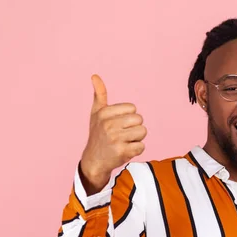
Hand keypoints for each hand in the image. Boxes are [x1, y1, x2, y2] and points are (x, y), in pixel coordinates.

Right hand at [79, 74, 146, 193]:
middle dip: (135, 128)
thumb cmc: (98, 134)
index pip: (133, 108)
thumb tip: (95, 76)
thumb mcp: (96, 114)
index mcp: (104, 113)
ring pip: (142, 132)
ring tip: (124, 143)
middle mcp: (108, 124)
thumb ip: (99, 95)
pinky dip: (136, 150)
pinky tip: (125, 152)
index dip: (129, 117)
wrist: (94, 161)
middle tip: (122, 135)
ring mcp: (115, 138)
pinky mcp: (122, 152)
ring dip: (137, 139)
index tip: (118, 125)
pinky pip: (142, 146)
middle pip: (139, 120)